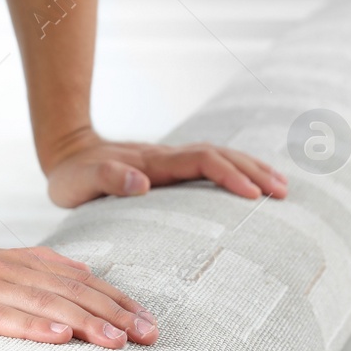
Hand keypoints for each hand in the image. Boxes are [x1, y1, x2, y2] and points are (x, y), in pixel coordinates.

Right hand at [0, 246, 157, 349]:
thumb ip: (35, 271)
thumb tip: (83, 273)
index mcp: (18, 262)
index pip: (80, 282)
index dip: (117, 301)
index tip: (149, 323)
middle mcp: (5, 269)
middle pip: (71, 290)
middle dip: (113, 313)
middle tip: (148, 336)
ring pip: (43, 302)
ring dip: (83, 322)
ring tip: (115, 341)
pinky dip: (31, 326)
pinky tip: (58, 338)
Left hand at [43, 131, 287, 208]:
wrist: (67, 154)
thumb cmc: (72, 176)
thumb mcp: (78, 182)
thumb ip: (108, 179)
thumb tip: (142, 184)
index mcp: (152, 163)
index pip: (201, 163)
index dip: (229, 176)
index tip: (253, 196)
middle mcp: (167, 157)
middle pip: (221, 156)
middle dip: (254, 172)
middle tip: (283, 193)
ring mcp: (172, 160)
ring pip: (222, 157)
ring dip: (253, 169)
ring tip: (283, 188)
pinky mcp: (172, 167)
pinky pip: (212, 165)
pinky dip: (238, 171)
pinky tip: (255, 184)